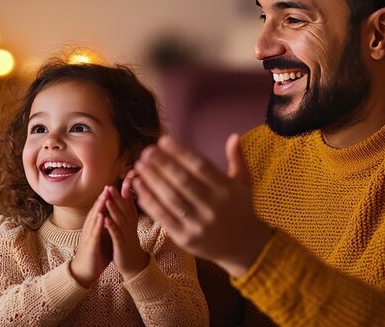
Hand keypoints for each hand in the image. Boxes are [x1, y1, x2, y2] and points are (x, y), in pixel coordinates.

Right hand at [70, 190, 112, 287]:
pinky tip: (102, 216)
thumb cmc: (95, 254)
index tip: (113, 186)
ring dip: (99, 207)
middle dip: (102, 198)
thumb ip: (108, 226)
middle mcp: (90, 228)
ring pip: (94, 219)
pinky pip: (94, 233)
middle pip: (96, 210)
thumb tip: (115, 216)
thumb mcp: (103, 237)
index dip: (105, 198)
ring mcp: (89, 236)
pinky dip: (98, 224)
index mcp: (94, 226)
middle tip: (109, 185)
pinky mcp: (90, 245)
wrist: (84, 272)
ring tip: (105, 195)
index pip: (100, 209)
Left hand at [103, 180, 149, 280]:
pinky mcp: (121, 245)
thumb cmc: (128, 240)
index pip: (129, 202)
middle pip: (124, 209)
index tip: (125, 177)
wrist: (133, 263)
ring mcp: (127, 235)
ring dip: (114, 209)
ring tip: (108, 199)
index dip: (126, 190)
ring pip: (120, 220)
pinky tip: (105, 220)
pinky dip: (111, 227)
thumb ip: (126, 207)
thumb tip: (127, 190)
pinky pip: (116, 235)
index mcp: (131, 219)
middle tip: (111, 186)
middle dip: (117, 197)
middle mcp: (131, 225)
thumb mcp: (128, 222)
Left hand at [132, 134, 271, 277]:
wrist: (245, 248)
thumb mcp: (244, 185)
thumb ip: (237, 160)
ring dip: (152, 180)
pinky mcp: (186, 239)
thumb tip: (233, 136)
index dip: (181, 152)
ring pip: (171, 198)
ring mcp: (199, 224)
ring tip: (139, 166)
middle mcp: (213, 207)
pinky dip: (149, 201)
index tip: (163, 140)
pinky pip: (164, 217)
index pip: (200, 166)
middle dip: (161, 164)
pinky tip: (139, 187)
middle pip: (182, 181)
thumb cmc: (241, 210)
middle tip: (146, 151)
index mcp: (226, 190)